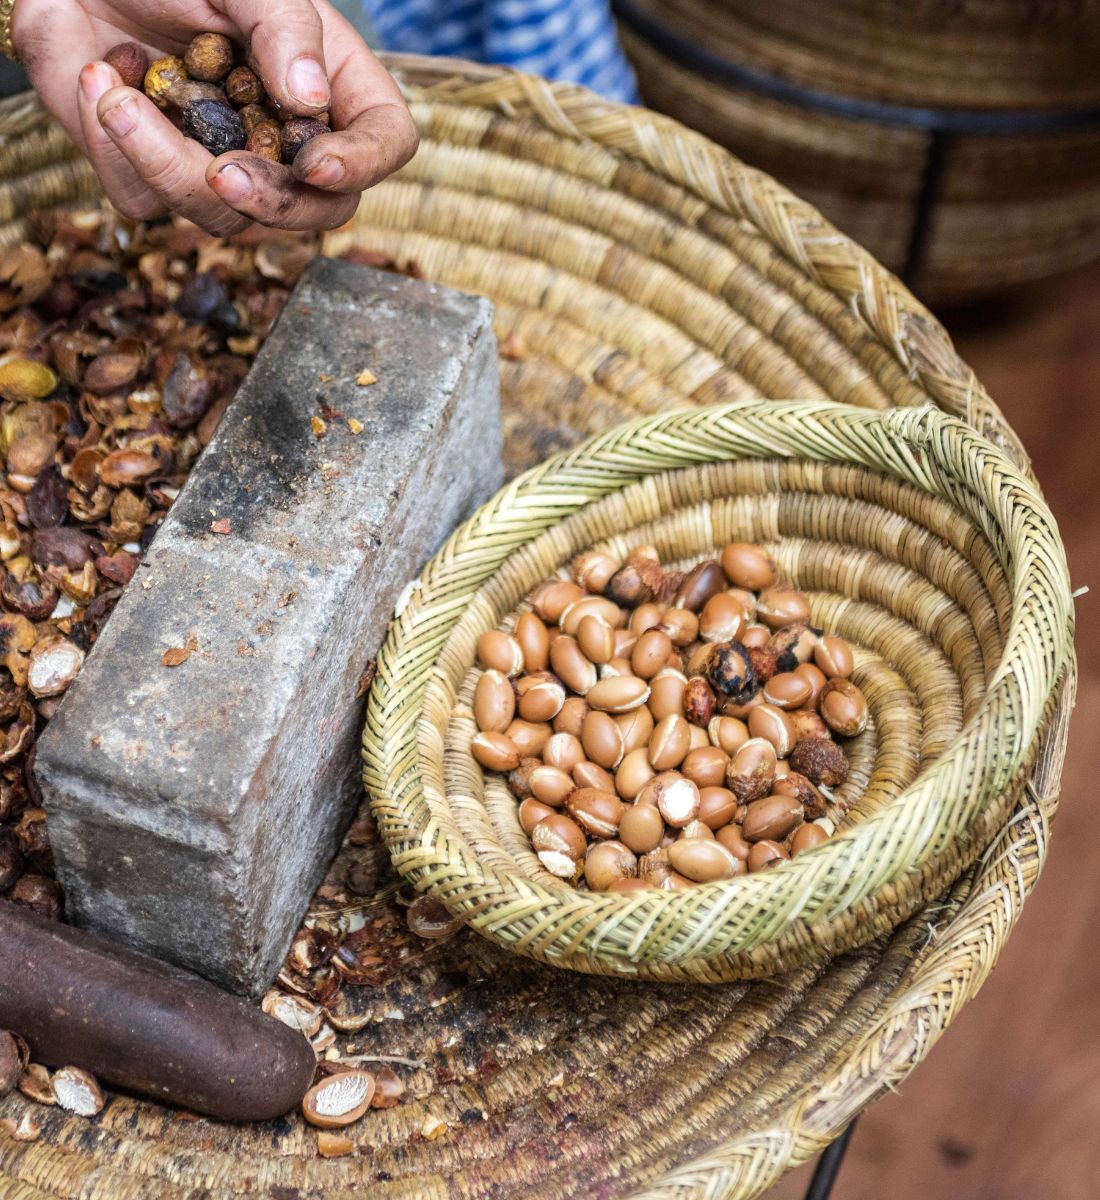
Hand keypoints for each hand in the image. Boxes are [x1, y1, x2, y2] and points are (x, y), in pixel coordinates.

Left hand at [12, 0, 417, 235]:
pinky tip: (102, 79)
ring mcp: (228, 167)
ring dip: (165, 161)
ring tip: (116, 91)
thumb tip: (310, 103)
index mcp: (331, 84)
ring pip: (226, 217)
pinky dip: (115, 147)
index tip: (316, 164)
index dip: (362, 164)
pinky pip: (148, 200)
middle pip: (318, 209)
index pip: (385, 140)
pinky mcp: (159, 182)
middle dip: (270, 202)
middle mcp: (289, 138)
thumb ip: (284, 27)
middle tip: (221, 175)